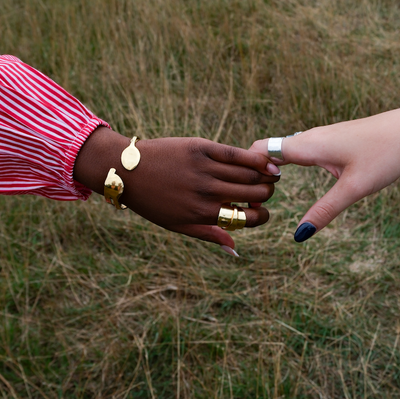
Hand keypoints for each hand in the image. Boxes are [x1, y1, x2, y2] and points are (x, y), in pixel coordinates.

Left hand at [74, 128, 280, 251]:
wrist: (127, 169)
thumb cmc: (152, 201)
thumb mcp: (177, 224)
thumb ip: (209, 234)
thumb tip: (235, 250)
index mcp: (203, 214)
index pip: (247, 219)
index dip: (262, 216)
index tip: (262, 211)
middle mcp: (207, 192)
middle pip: (254, 194)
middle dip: (267, 194)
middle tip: (267, 191)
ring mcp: (205, 169)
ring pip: (249, 174)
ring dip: (267, 176)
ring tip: (272, 175)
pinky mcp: (202, 148)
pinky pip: (236, 154)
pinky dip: (256, 159)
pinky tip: (267, 162)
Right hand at [250, 100, 399, 240]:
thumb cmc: (385, 154)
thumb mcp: (354, 188)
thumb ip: (324, 211)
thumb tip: (299, 236)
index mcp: (309, 145)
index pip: (261, 150)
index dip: (248, 170)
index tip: (251, 195)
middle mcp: (309, 137)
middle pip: (268, 149)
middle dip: (255, 173)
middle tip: (253, 200)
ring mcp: (320, 137)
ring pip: (282, 150)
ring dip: (270, 168)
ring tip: (266, 192)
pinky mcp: (331, 140)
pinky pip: (297, 150)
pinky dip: (285, 164)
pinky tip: (287, 178)